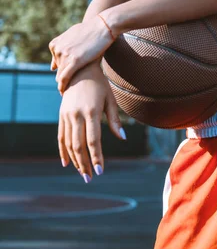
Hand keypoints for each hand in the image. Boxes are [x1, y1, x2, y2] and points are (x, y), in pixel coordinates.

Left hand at [49, 15, 114, 93]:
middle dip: (64, 78)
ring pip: (61, 75)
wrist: (103, 26)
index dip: (64, 71)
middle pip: (59, 70)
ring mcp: (65, 54)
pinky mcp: (75, 60)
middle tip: (69, 88)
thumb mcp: (72, 36)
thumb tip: (53, 66)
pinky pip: (65, 78)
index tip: (68, 79)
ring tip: (69, 94)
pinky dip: (63, 87)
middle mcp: (57, 49)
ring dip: (64, 84)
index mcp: (55, 44)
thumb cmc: (91, 30)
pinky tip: (64, 93)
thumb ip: (62, 49)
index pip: (56, 64)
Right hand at [58, 61, 125, 181]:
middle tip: (90, 178)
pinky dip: (63, 151)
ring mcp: (67, 115)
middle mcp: (76, 114)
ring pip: (69, 143)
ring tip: (82, 173)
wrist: (80, 69)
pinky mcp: (61, 115)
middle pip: (78, 145)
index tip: (100, 171)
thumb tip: (123, 138)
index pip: (93, 140)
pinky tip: (67, 163)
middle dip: (84, 164)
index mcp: (91, 111)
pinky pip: (61, 136)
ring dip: (75, 160)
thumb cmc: (100, 84)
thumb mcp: (110, 99)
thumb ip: (115, 120)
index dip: (96, 157)